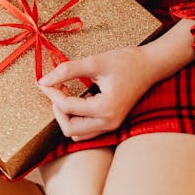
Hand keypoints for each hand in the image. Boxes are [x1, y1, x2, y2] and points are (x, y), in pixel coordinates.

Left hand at [38, 46, 153, 140]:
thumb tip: (43, 80)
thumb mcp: (95, 61)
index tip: (43, 80)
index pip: (67, 107)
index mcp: (105, 109)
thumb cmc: (126, 61)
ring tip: (66, 91)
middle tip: (55, 87)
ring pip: (77, 133)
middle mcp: (108, 123)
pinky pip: (86, 130)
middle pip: (69, 128)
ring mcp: (111, 126)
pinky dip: (77, 117)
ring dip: (66, 115)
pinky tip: (78, 97)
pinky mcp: (112, 123)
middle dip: (57, 108)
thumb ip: (67, 70)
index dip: (51, 93)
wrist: (151, 65)